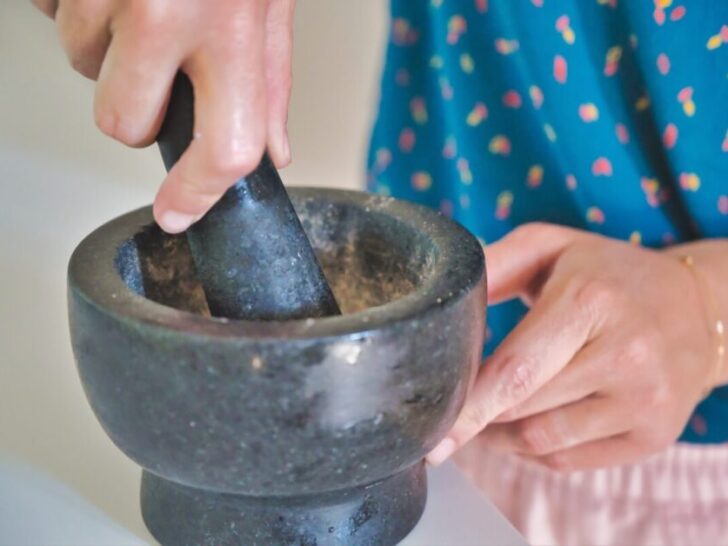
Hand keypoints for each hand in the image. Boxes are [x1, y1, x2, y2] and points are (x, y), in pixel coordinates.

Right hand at [33, 0, 294, 232]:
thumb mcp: (268, 1)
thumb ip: (270, 78)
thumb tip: (272, 150)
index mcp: (232, 22)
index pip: (223, 145)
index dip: (198, 194)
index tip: (178, 214)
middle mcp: (164, 10)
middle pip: (124, 124)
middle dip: (137, 112)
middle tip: (160, 68)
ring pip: (81, 67)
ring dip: (107, 49)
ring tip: (142, 1)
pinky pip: (50, 17)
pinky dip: (75, 7)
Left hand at [428, 223, 722, 470]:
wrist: (698, 306)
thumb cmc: (609, 273)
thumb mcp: (553, 246)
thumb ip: (496, 264)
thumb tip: (446, 293)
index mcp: (592, 301)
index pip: (516, 369)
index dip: (468, 407)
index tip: (432, 434)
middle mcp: (626, 355)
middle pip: (523, 408)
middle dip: (476, 417)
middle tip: (447, 415)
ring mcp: (645, 401)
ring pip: (542, 441)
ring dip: (499, 437)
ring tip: (484, 418)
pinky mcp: (653, 436)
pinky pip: (569, 461)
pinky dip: (533, 450)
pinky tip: (522, 427)